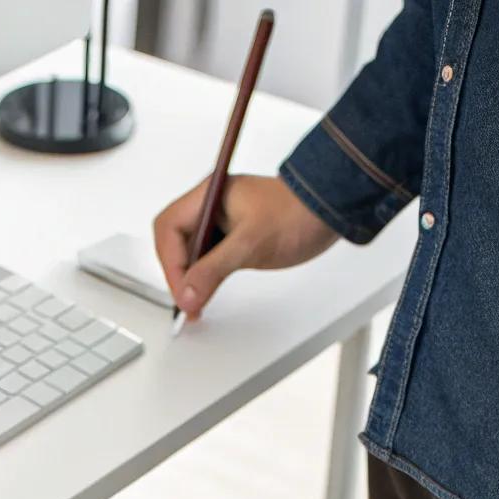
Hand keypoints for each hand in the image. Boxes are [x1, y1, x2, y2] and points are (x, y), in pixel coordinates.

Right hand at [154, 173, 336, 320]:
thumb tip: (187, 295)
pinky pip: (207, 258)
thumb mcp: (250, 244)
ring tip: (195, 303)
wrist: (328, 209)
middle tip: (187, 301)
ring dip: (189, 279)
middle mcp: (210, 206)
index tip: (182, 291)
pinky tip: (206, 293)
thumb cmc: (296, 214)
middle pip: (174, 242)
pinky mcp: (232, 236)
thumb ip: (213, 270)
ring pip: (189, 253)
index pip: (169, 228)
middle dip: (177, 273)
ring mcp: (221, 221)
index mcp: (208, 195)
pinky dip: (203, 278)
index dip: (171, 263)